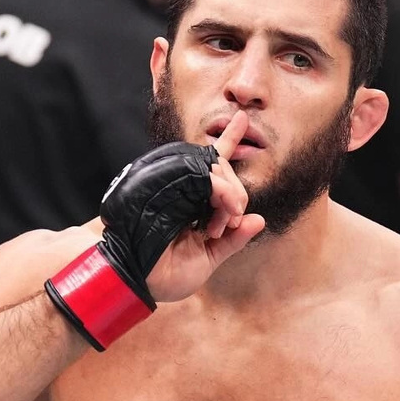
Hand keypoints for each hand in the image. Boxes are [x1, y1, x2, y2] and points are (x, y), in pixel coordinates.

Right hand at [144, 113, 265, 301]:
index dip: (228, 141)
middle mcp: (184, 190)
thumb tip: (259, 220)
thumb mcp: (210, 258)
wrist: (140, 281)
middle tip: (231, 223)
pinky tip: (224, 208)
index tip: (243, 118)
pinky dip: (220, 189)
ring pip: (213, 168)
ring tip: (220, 224)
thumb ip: (233, 240)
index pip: (215, 168)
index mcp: (193, 202)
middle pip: (220, 167)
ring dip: (229, 193)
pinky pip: (199, 173)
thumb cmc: (169, 274)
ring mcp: (173, 185)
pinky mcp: (163, 184)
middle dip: (236, 193)